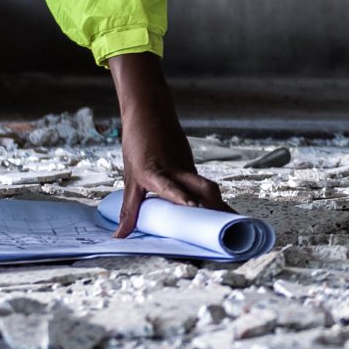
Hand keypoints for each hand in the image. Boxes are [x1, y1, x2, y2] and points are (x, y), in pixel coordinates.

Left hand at [109, 52, 222, 235]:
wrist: (150, 113)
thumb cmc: (138, 143)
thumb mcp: (130, 178)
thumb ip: (129, 209)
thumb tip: (120, 236)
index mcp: (156, 172)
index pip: (171, 186)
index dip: (182, 198)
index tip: (193, 207)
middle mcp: (177, 170)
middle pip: (204, 187)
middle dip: (215, 205)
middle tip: (225, 227)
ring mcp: (188, 166)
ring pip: (207, 185)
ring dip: (217, 203)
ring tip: (228, 224)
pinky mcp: (192, 165)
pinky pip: (203, 183)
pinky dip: (210, 197)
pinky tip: (215, 209)